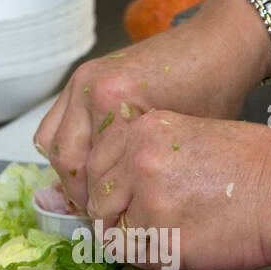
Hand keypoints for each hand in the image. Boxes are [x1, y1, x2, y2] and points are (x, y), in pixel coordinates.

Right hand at [33, 0, 270, 211]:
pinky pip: (58, 121)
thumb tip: (119, 212)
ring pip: (52, 142)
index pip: (88, 173)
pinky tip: (91, 161)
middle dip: (78, 192)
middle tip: (98, 211)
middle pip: (64, 160)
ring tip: (92, 188)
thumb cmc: (212, 92)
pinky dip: (68, 145)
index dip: (98, 205)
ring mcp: (84, 79)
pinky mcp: (85, 75)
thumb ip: (141, 174)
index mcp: (115, 104)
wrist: (218, 46)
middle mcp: (92, 89)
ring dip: (68, 170)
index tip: (109, 222)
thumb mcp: (179, 144)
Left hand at [79, 108, 270, 269]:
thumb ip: (154, 152)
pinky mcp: (163, 240)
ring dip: (133, 241)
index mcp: (143, 130)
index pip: (96, 165)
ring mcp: (148, 202)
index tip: (122, 200)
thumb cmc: (260, 162)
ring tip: (164, 239)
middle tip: (140, 226)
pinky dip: (151, 260)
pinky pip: (138, 258)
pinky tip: (177, 249)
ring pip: (115, 233)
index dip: (108, 188)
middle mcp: (137, 161)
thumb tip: (130, 182)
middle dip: (115, 217)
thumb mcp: (195, 132)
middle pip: (99, 200)